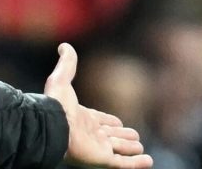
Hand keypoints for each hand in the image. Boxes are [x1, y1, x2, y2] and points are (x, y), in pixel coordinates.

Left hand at [44, 43, 152, 167]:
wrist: (53, 125)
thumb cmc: (56, 104)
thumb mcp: (62, 79)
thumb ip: (67, 64)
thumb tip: (64, 45)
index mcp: (83, 118)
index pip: (100, 121)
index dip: (109, 122)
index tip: (118, 123)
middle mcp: (91, 134)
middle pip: (111, 136)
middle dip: (122, 136)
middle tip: (135, 136)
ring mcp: (98, 148)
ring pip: (119, 148)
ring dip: (130, 148)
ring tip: (140, 147)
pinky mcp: (103, 159)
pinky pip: (123, 163)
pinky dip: (136, 163)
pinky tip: (148, 161)